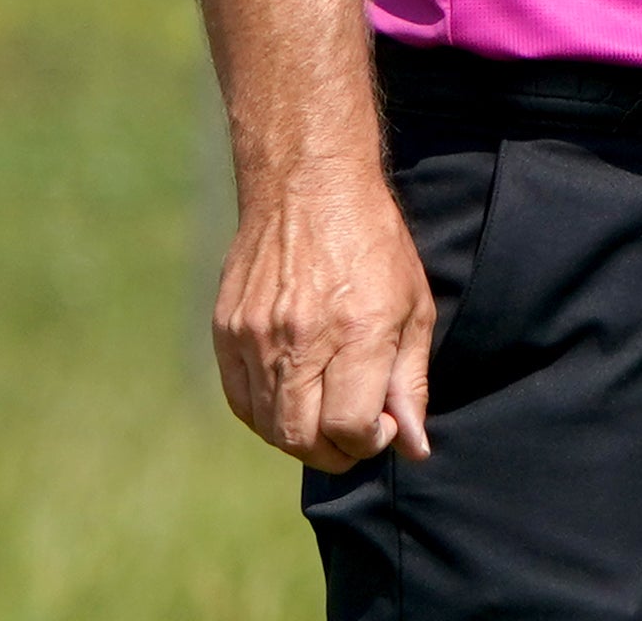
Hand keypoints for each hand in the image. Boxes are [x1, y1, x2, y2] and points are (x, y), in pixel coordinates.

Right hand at [213, 154, 436, 471]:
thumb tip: (414, 448)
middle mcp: (301, 338)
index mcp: (357, 330)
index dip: (371, 441)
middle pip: (302, 438)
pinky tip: (294, 400)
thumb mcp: (414, 307)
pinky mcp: (227, 333)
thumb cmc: (374, 246)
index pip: (351, 425)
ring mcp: (255, 337)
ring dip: (302, 438)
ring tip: (329, 416)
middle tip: (356, 435)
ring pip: (269, 427)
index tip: (385, 425)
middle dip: (336, 453)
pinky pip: (241, 401)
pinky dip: (268, 416)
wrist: (308, 188)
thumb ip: (411, 381)